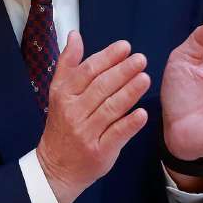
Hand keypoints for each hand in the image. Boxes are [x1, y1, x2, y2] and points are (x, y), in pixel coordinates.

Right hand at [36, 32, 151, 202]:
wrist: (56, 167)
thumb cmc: (62, 126)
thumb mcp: (59, 93)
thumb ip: (68, 64)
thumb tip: (74, 35)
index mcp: (64, 95)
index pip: (87, 71)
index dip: (107, 57)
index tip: (125, 47)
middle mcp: (73, 112)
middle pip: (101, 87)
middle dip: (122, 71)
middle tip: (141, 59)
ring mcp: (86, 133)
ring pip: (110, 109)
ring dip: (129, 92)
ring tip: (145, 78)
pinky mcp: (99, 152)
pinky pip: (116, 135)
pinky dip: (129, 124)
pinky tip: (142, 113)